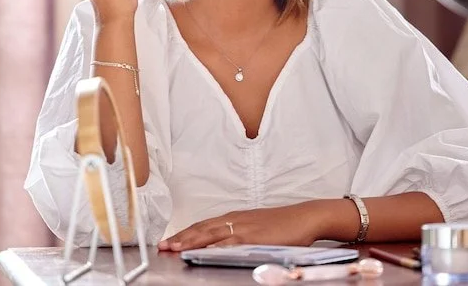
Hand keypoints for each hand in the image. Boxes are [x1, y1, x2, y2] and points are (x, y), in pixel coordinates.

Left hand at [157, 202, 325, 250]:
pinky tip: (204, 252)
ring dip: (191, 241)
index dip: (185, 233)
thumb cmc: (283, 224)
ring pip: (211, 234)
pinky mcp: (253, 237)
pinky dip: (214, 247)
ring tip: (174, 249)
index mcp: (235, 218)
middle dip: (181, 238)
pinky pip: (229, 242)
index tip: (169, 240)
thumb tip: (223, 243)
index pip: (204, 225)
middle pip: (202, 229)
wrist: (304, 217)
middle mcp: (236, 220)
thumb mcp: (256, 226)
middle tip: (163, 246)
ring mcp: (243, 228)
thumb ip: (239, 233)